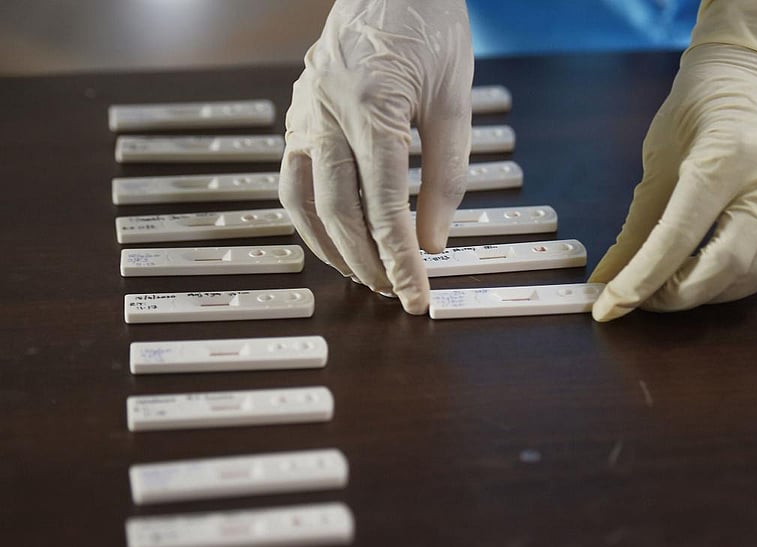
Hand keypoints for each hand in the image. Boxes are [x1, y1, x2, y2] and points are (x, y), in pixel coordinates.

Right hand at [279, 0, 472, 313]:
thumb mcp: (454, 99)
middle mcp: (325, 112)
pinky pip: (291, 178)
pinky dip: (309, 218)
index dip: (402, 259)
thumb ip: (447, 175)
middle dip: (367, 261)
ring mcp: (303, 113)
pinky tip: (332, 238)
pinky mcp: (296, 114)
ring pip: (301, 201)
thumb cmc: (430, 29)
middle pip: (337, 210)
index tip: (417, 296)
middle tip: (392, 292)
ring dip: (331, 248)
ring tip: (362, 275)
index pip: (386, 205)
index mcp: (371, 107)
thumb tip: (434, 242)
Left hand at [590, 0, 756, 321]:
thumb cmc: (697, 110)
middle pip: (724, 268)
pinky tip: (698, 278)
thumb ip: (635, 227)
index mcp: (724, 161)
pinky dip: (727, 284)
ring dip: (702, 295)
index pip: (678, 238)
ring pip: (750, 278)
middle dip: (675, 296)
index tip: (608, 307)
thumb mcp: (657, 162)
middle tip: (638, 301)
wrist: (755, 75)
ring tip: (665, 289)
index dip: (640, 280)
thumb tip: (606, 279)